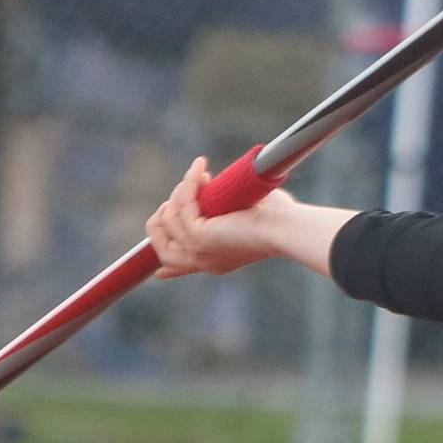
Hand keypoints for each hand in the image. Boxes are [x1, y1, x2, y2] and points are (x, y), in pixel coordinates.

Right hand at [145, 156, 291, 278]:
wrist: (284, 227)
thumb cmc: (276, 216)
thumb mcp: (245, 213)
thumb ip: (224, 207)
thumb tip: (210, 183)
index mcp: (216, 260)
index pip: (180, 268)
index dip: (166, 268)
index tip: (159, 273)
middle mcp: (204, 261)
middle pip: (160, 247)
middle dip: (163, 215)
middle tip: (185, 187)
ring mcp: (198, 252)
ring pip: (166, 221)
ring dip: (181, 190)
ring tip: (202, 173)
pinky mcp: (198, 238)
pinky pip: (181, 207)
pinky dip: (189, 184)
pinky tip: (201, 169)